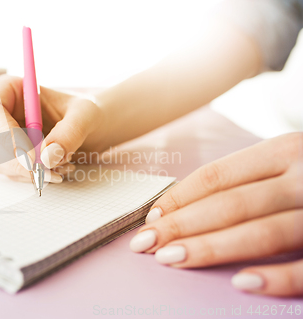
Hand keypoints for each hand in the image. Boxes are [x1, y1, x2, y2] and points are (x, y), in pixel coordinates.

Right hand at [0, 75, 104, 181]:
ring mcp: (1, 138)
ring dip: (29, 172)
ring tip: (62, 166)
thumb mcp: (85, 115)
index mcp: (10, 90)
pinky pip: (13, 173)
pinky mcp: (10, 158)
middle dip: (17, 161)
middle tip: (47, 171)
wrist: (92, 128)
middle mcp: (0, 114)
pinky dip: (35, 177)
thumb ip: (69, 132)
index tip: (30, 156)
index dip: (4, 134)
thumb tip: (46, 157)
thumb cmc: (85, 112)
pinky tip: (58, 170)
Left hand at [130, 133, 302, 296]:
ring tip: (173, 260)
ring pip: (263, 230)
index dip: (180, 198)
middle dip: (184, 225)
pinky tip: (243, 283)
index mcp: (284, 150)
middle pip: (232, 203)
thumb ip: (251, 178)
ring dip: (214, 247)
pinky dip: (280, 275)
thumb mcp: (291, 160)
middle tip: (146, 245)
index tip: (150, 220)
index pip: (217, 176)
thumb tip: (186, 206)